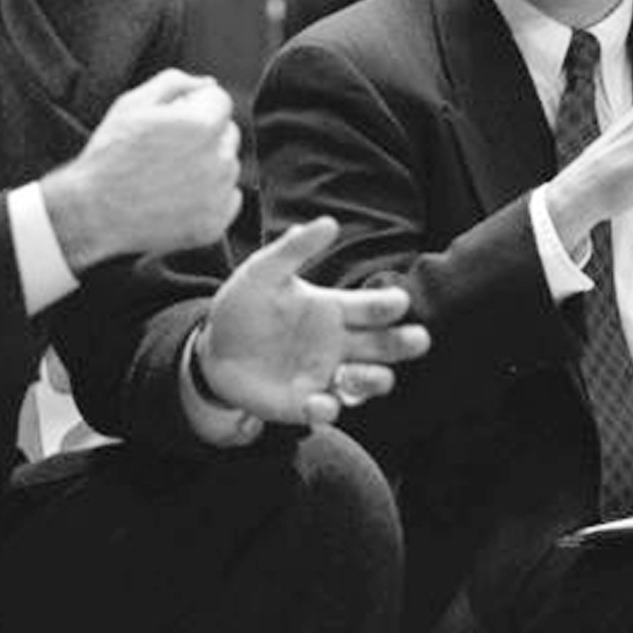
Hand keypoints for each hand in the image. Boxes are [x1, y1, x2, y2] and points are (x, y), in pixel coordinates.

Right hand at [42, 70, 239, 270]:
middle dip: (203, 134)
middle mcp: (218, 160)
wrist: (92, 212)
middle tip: (166, 148)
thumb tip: (206, 83)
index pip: (220, 101)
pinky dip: (209, 197)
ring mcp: (218, 196)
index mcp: (203, 126)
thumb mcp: (133, 103)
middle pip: (226, 133)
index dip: (193, 105)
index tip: (172, 120)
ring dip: (208, 165)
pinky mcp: (214, 224)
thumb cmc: (109, 156)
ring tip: (168, 174)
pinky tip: (177, 195)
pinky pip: (227, 199)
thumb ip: (175, 82)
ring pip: (227, 167)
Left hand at [198, 217, 429, 427]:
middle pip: (387, 345)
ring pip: (371, 381)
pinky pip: (329, 410)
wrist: (214, 350)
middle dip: (406, 343)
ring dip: (373, 379)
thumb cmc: (244, 306)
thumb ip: (294, 249)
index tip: (398, 300)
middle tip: (418, 339)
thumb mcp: (262, 272)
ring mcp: (327, 375)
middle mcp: (340, 343)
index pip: (373, 307)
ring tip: (352, 373)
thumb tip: (329, 222)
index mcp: (334, 309)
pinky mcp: (306, 403)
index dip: (389, 304)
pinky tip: (317, 401)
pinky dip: (327, 408)